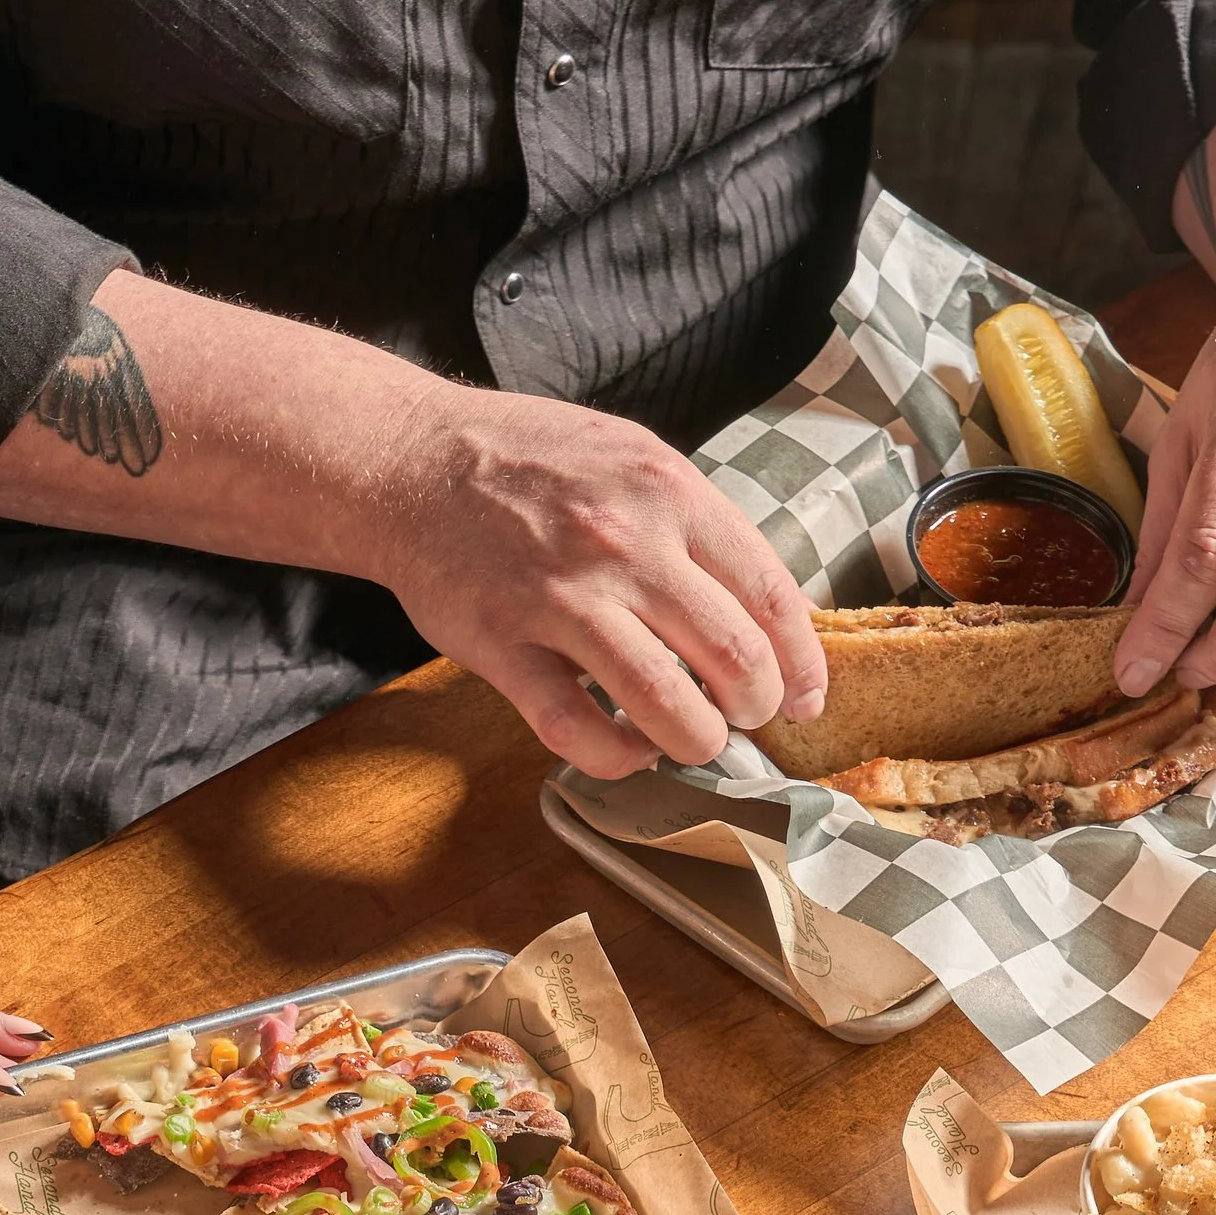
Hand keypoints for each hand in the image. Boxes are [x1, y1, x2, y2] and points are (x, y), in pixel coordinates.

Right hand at [365, 384, 827, 778]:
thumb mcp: (629, 458)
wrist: (411, 461)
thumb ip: (690, 525)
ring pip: (666, 704)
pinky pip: (577, 730)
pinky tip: (626, 749)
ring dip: (695, 742)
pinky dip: (617, 757)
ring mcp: (561, 599)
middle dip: (756, 708)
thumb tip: (752, 608)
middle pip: (733, 658)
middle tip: (746, 720)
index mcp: (668, 491)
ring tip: (693, 742)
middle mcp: (624, 544)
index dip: (802, 663)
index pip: (770, 594)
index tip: (805, 697)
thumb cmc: (524, 461)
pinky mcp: (504, 646)